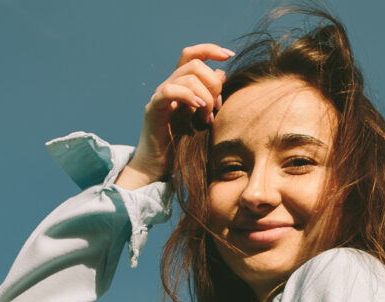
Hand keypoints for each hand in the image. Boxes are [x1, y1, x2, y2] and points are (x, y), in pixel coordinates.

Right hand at [116, 44, 233, 189]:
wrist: (158, 168)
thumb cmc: (182, 147)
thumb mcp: (203, 119)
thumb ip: (212, 97)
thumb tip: (222, 73)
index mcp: (182, 86)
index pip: (193, 56)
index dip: (211, 50)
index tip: (230, 55)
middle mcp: (170, 86)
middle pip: (194, 64)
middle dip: (213, 83)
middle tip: (216, 108)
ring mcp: (160, 96)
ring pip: (186, 76)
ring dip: (204, 96)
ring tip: (206, 118)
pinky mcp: (154, 109)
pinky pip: (169, 91)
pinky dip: (187, 95)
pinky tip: (197, 109)